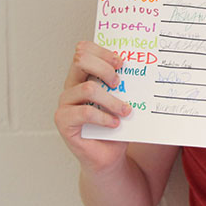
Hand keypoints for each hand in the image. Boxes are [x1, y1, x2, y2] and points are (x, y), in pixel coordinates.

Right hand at [54, 41, 132, 172]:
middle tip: (119, 82)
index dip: (103, 51)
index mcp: (83, 75)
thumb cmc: (116, 125)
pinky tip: (115, 123)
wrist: (109, 155)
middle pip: (81, 59)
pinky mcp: (63, 121)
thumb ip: (124, 83)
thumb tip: (142, 67)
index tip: (121, 62)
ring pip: (88, 88)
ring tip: (125, 111)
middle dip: (104, 67)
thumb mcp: (123, 99)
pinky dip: (104, 117)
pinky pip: (84, 112)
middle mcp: (71, 86)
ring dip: (112, 100)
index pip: (84, 49)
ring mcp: (65, 103)